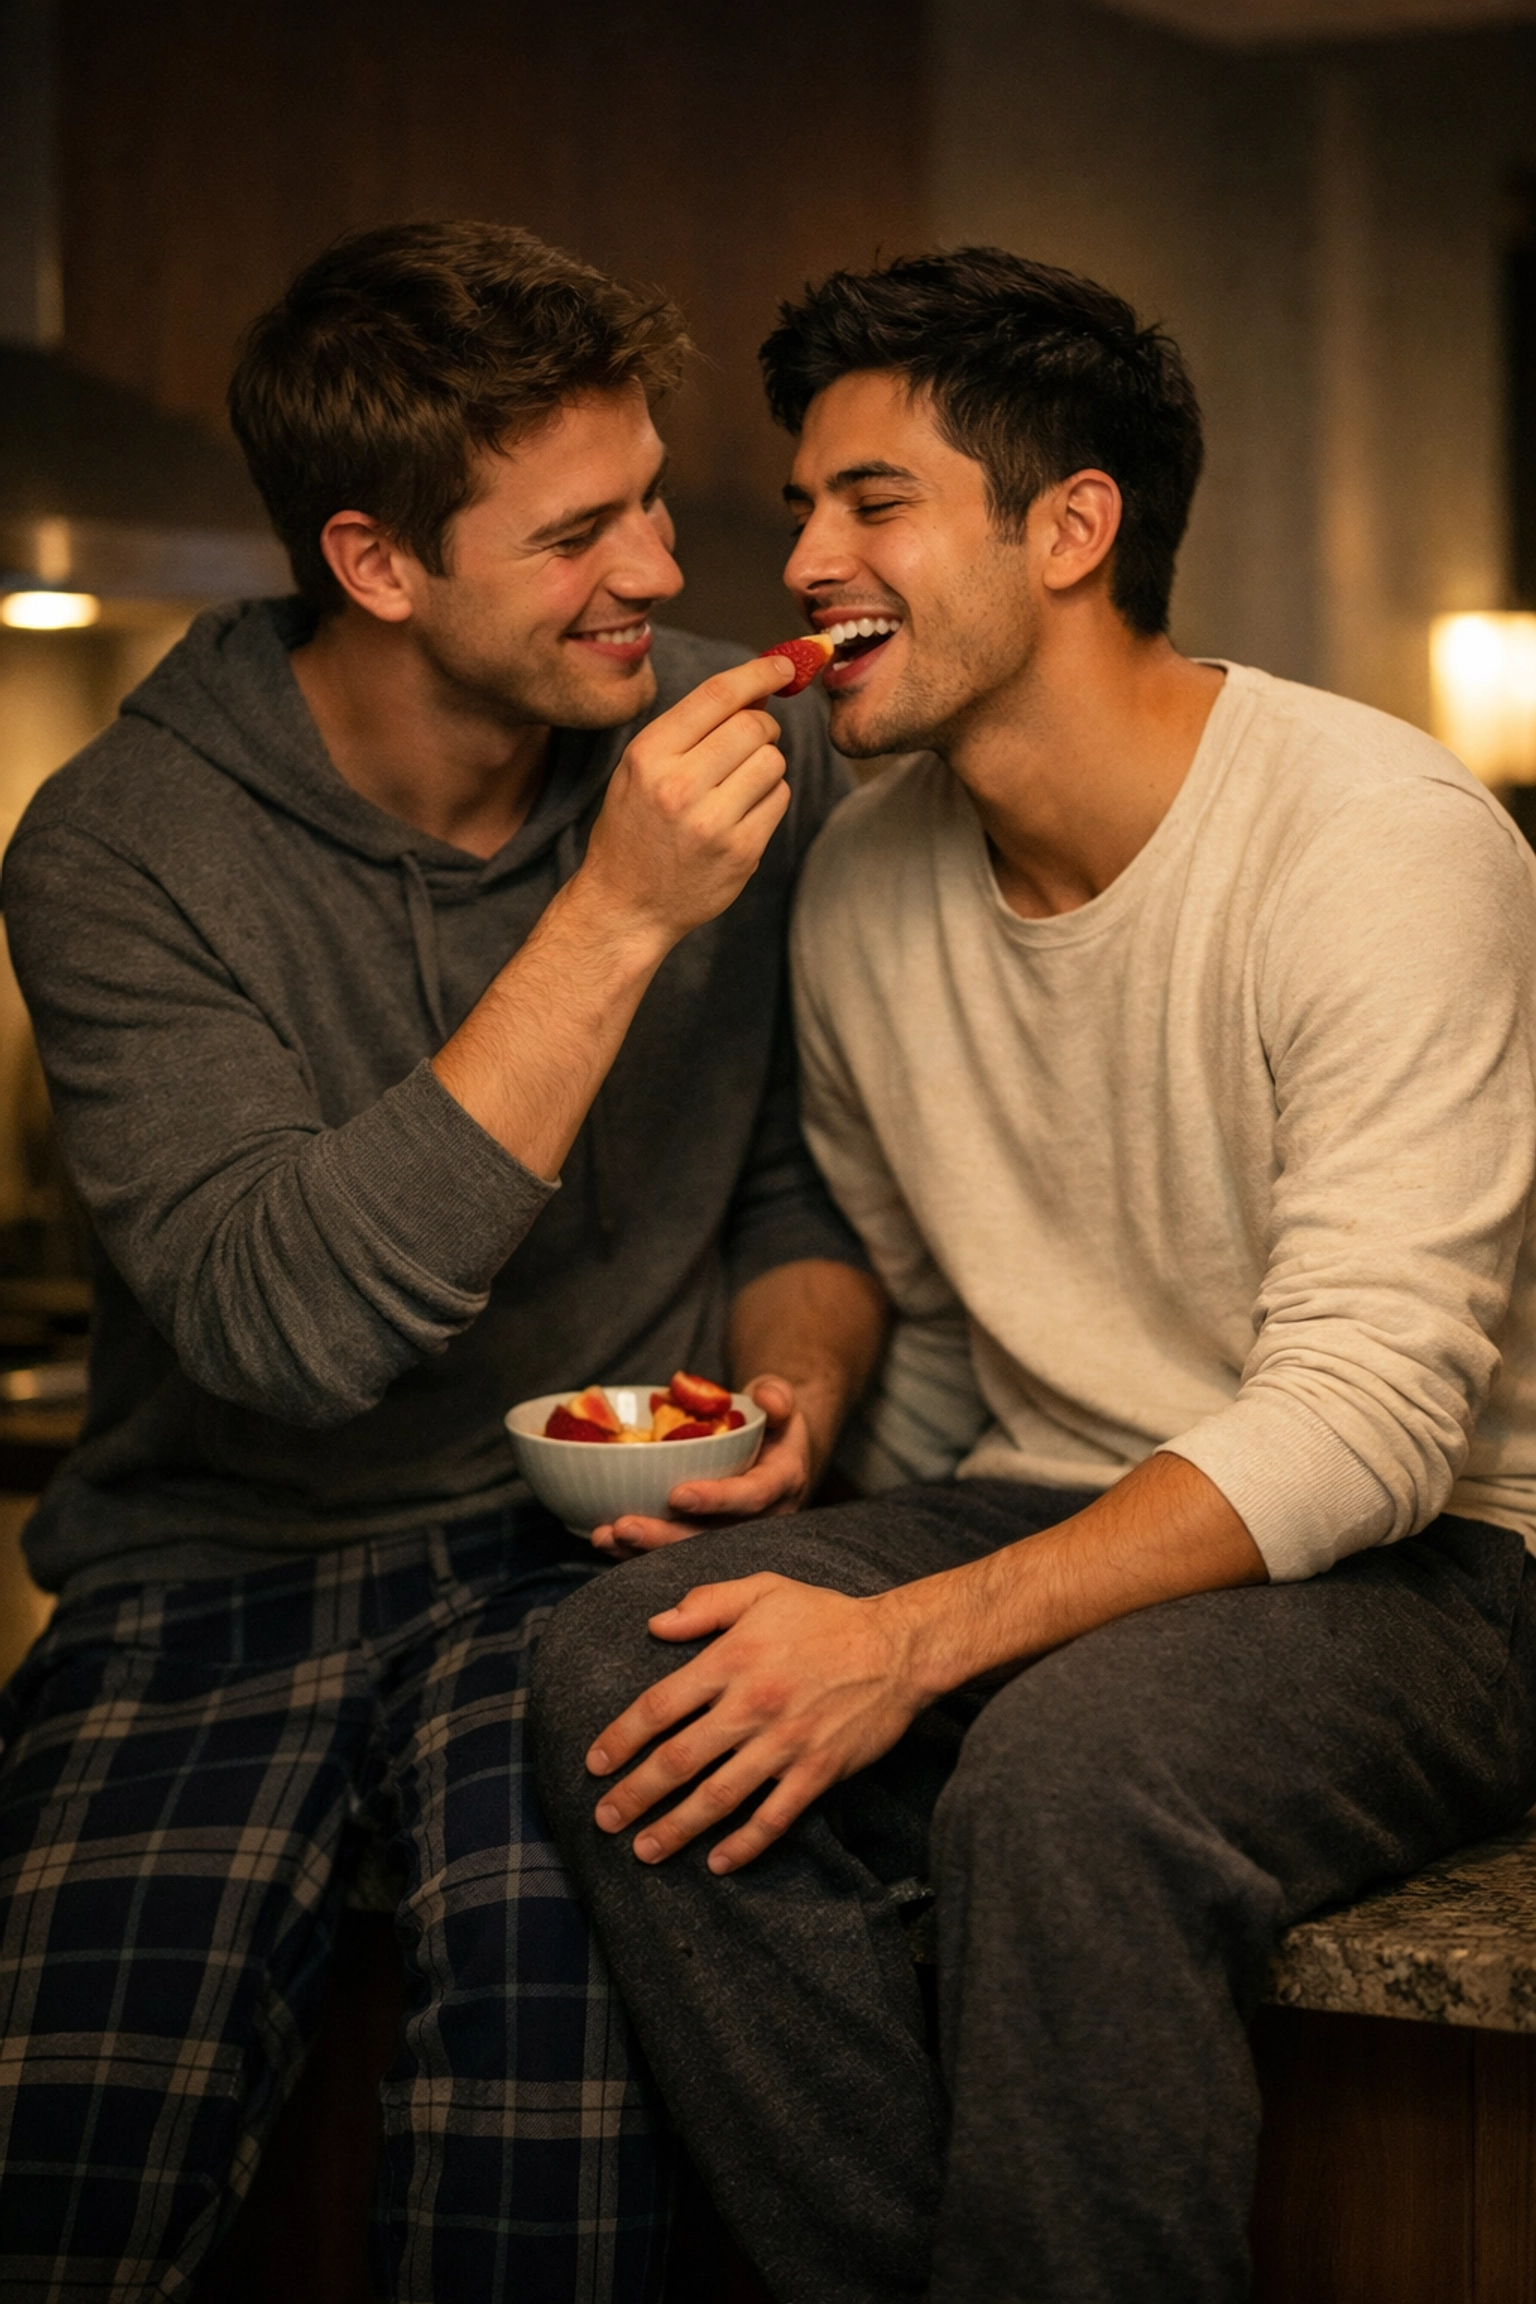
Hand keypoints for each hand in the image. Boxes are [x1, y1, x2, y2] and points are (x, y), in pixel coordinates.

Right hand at [579, 656, 794, 952]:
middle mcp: (679, 786)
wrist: (626, 904)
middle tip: (752, 740)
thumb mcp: (640, 768)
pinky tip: (742, 813)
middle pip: (754, 726)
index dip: (760, 672)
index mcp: (649, 755)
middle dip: (762, 726)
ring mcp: (712, 823)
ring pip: (772, 761)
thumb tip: (758, 690)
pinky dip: (770, 797)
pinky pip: (779, 799)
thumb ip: (691, 728)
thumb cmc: (635, 826)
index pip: (718, 695)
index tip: (785, 665)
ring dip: (766, 765)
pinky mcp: (741, 851)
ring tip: (737, 784)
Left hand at [585, 1573, 926, 1871]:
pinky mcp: (817, 1771)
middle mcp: (751, 1705)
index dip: (621, 1738)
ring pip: (717, 1797)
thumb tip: (656, 1623)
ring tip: (644, 1850)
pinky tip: (718, 1863)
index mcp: (731, 1658)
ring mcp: (785, 1743)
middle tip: (604, 1820)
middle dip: (635, 1795)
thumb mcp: (764, 1589)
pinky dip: (744, 1845)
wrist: (898, 1647)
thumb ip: (707, 1603)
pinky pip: (774, 1818)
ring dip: (675, 1828)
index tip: (595, 1764)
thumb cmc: (825, 1616)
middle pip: (678, 1759)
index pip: (659, 1706)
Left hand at [590, 1375, 812, 1557]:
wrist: (777, 1449)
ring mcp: (734, 1532)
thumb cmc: (772, 1421)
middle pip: (713, 1536)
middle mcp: (760, 1517)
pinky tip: (606, 1540)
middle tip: (625, 1526)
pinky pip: (675, 1549)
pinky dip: (638, 1549)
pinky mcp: (709, 1536)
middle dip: (666, 1536)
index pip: (751, 1496)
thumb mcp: (780, 1399)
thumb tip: (767, 1398)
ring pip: (690, 1549)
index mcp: (780, 1481)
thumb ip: (776, 1396)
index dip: (716, 1499)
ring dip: (644, 1547)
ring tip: (604, 1536)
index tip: (676, 1495)